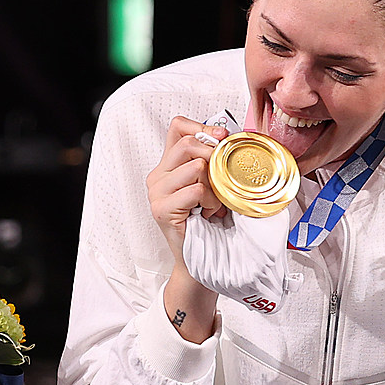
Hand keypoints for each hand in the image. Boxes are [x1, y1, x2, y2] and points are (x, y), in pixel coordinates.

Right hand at [147, 116, 227, 254]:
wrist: (200, 257)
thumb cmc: (208, 221)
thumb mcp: (211, 183)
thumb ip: (211, 161)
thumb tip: (228, 138)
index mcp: (168, 165)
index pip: (178, 127)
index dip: (202, 127)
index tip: (221, 138)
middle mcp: (158, 175)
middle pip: (188, 143)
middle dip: (213, 158)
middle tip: (220, 179)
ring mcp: (157, 192)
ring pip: (196, 166)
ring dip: (213, 187)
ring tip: (211, 203)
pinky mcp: (161, 209)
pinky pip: (196, 190)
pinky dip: (210, 202)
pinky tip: (207, 213)